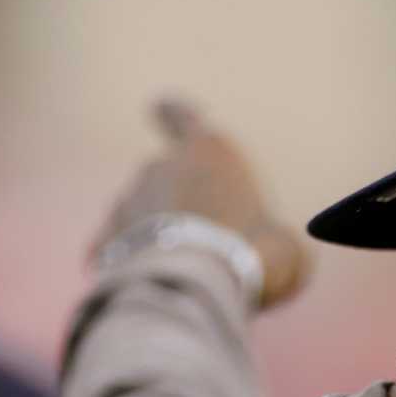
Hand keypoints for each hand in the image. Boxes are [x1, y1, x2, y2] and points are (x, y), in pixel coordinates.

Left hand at [88, 98, 312, 309]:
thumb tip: (281, 251)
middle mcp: (161, 166)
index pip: (182, 117)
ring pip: (140, 214)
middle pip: (166, 176)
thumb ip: (278, 241)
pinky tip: (148, 286)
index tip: (159, 108)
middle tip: (206, 242)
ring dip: (156, 235)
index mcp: (209, 152)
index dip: (174, 114)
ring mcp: (129, 203)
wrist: (196, 288)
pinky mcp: (108, 241)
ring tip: (182, 272)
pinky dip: (128, 263)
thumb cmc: (252, 255)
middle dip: (180, 202)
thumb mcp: (287, 249)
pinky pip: (117, 249)